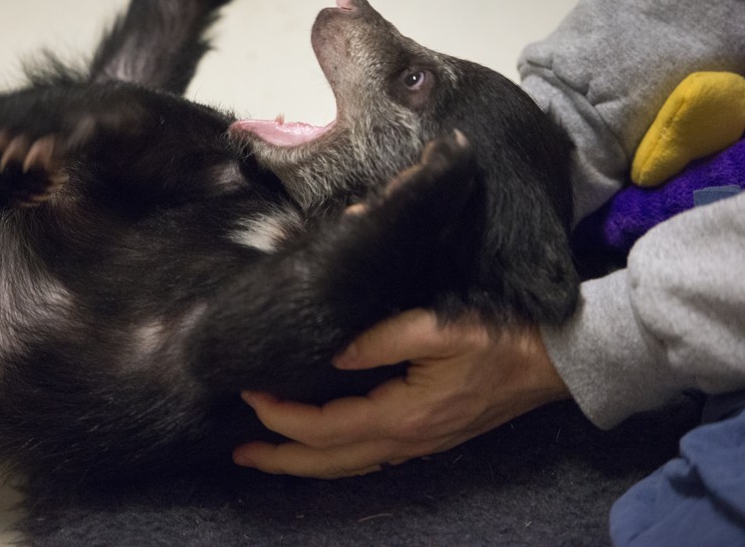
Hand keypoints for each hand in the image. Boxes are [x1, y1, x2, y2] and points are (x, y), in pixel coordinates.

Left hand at [233, 308, 569, 477]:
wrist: (553, 364)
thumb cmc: (500, 339)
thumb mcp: (441, 327)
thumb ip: (383, 338)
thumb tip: (335, 352)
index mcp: (404, 414)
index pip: (326, 427)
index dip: (284, 417)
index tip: (252, 395)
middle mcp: (407, 440)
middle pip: (329, 462)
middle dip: (281, 459)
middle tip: (240, 454)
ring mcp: (419, 445)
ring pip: (348, 466)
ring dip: (304, 463)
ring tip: (270, 455)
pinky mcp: (428, 438)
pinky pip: (369, 458)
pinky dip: (336, 457)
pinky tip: (323, 447)